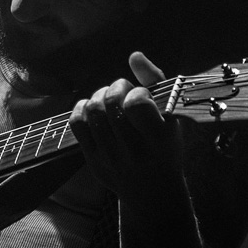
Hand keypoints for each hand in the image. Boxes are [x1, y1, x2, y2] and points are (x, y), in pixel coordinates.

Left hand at [68, 51, 181, 201]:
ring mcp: (110, 157)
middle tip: (123, 91)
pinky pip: (77, 125)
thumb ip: (155, 83)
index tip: (142, 96)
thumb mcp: (171, 118)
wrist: (153, 192)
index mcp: (159, 138)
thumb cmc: (165, 147)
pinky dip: (82, 108)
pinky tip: (93, 108)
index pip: (136, 104)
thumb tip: (134, 55)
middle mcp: (133, 150)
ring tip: (109, 98)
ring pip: (92, 111)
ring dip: (99, 95)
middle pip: (110, 103)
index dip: (136, 92)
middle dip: (115, 87)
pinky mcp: (92, 160)